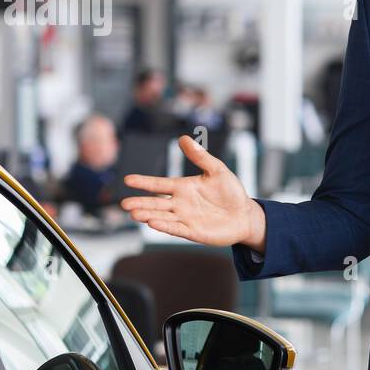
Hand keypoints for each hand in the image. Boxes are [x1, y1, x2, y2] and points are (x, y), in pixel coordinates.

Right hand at [120, 135, 265, 249]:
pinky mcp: (193, 231)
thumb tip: (183, 138)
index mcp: (183, 187)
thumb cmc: (230, 192)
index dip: (144, 182)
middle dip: (140, 203)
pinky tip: (153, 223)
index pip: (159, 184)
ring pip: (162, 216)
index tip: (127, 179)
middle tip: (124, 203)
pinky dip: (165, 226)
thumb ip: (200, 156)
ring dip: (149, 215)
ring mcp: (185, 218)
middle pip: (156, 203)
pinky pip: (176, 228)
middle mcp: (180, 203)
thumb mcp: (217, 170)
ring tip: (134, 214)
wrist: (244, 214)